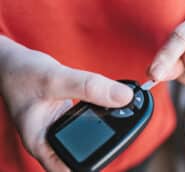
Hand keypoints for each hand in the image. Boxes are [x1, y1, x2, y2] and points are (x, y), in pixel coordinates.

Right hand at [0, 36, 132, 170]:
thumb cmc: (22, 72)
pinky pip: (86, 120)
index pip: (69, 168)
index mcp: (41, 142)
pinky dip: (99, 112)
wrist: (13, 61)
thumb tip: (124, 97)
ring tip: (120, 113)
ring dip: (104, 126)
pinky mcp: (64, 116)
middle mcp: (51, 139)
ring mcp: (58, 128)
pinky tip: (110, 104)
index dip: (93, 163)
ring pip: (86, 136)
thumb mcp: (56, 79)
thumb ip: (89, 88)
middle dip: (104, 142)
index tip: (115, 145)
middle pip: (82, 153)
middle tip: (124, 125)